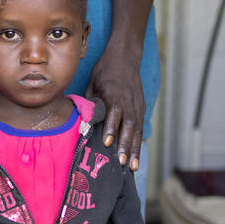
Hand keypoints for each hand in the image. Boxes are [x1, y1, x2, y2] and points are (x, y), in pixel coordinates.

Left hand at [85, 50, 143, 170]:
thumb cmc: (104, 71)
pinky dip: (138, 142)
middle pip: (129, 125)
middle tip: (122, 163)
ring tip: (133, 167)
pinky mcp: (141, 107)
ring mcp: (137, 104)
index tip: (106, 142)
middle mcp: (129, 100)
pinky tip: (136, 156)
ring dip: (135, 149)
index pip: (114, 112)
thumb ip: (90, 103)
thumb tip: (83, 123)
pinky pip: (140, 127)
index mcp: (114, 92)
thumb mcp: (92, 83)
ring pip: (138, 129)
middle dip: (126, 145)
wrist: (125, 56)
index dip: (111, 128)